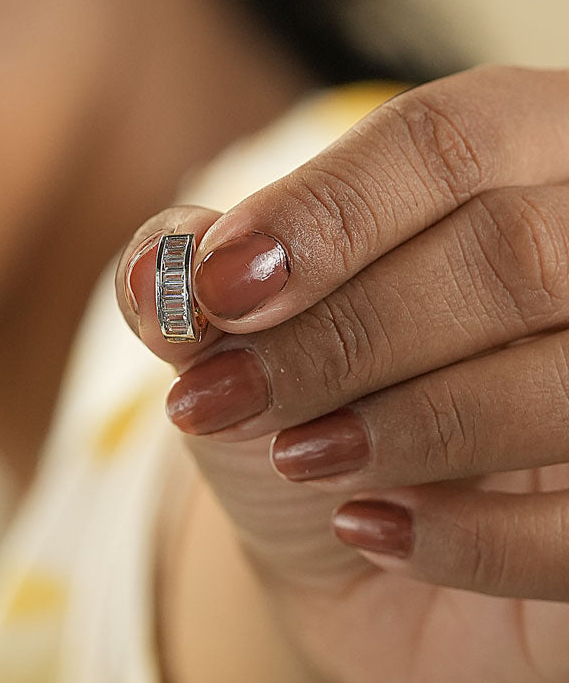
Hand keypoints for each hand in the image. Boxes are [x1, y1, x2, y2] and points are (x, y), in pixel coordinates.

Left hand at [117, 66, 568, 682]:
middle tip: (225, 396)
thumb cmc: (305, 389)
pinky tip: (372, 529)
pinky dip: (467, 538)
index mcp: (515, 148)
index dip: (329, 212)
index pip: (447, 140)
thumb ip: (188, 278)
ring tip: (296, 456)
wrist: (354, 542)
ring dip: (404, 426)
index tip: (220, 287)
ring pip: (567, 377)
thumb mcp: (231, 325)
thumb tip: (156, 272)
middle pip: (511, 253)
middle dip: (349, 333)